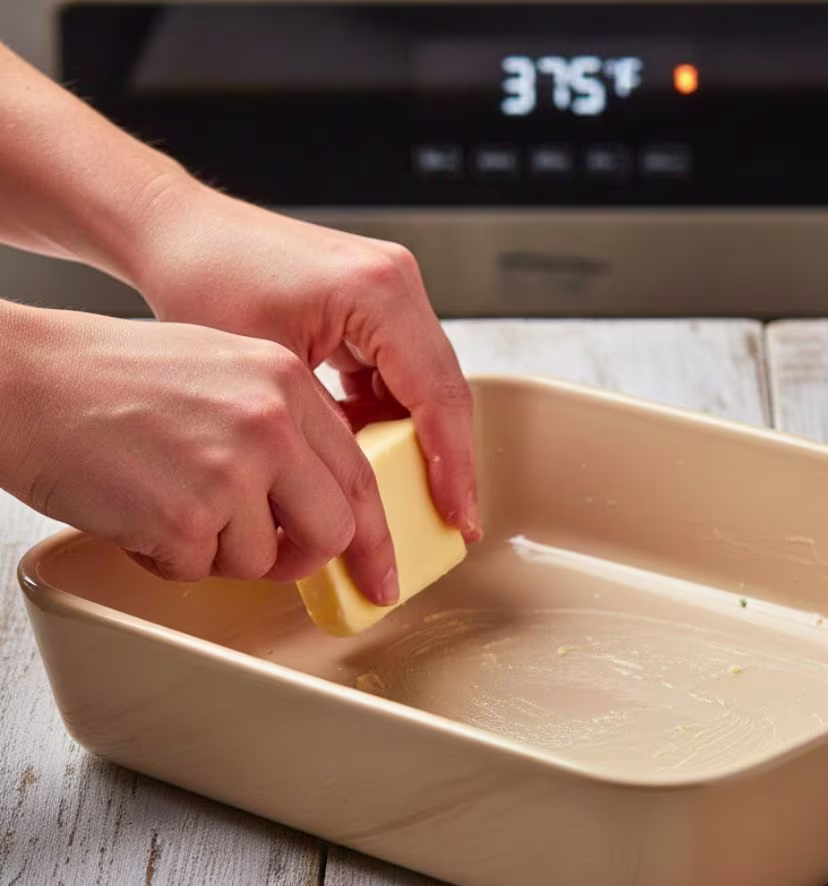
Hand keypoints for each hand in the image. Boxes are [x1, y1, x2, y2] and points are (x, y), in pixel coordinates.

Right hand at [0, 304, 399, 598]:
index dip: (376, 535)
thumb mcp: (224, 372)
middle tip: (270, 554)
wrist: (25, 380)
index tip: (381, 574)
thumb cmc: (112, 377)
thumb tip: (321, 500)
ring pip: (264, 560)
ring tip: (172, 504)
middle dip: (302, 556)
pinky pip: (202, 570)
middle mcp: (270, 422)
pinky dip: (171, 557)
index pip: (360, 475)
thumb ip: (284, 428)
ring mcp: (231, 468)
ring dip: (220, 552)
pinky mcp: (186, 514)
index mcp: (285, 382)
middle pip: (333, 530)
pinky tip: (140, 512)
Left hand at [132, 180, 480, 543]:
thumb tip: (360, 493)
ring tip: (418, 501)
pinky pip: (401, 374)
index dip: (453, 465)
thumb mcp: (268, 372)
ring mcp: (391, 291)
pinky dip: (392, 418)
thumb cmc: (205, 279)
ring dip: (424, 443)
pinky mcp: (376, 306)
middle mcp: (397, 283)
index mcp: (378, 292)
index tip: (458, 516)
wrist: (181, 233)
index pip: (438, 395)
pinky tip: (377, 456)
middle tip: (454, 522)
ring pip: (429, 386)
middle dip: (450, 462)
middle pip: (446, 391)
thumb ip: (325, 429)